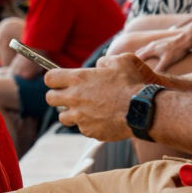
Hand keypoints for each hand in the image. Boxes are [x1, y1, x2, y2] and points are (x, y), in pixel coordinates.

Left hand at [44, 53, 163, 139]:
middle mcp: (74, 98)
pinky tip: (101, 119)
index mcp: (78, 79)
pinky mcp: (89, 131)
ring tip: (86, 109)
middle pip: (50, 99)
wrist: (142, 110)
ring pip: (63, 117)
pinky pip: (82, 128)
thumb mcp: (120, 62)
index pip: (49, 78)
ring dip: (71, 113)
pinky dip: (89, 125)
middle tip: (71, 95)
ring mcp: (80, 117)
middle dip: (58, 96)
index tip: (59, 80)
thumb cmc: (131, 84)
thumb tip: (99, 66)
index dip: (54, 79)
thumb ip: (104, 62)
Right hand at [135, 28, 191, 72]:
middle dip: (135, 58)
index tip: (128, 67)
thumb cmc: (177, 50)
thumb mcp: (167, 60)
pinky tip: (152, 55)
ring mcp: (157, 42)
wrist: (186, 38)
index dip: (133, 63)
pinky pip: (151, 48)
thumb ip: (159, 68)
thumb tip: (152, 77)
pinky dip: (147, 52)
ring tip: (139, 60)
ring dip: (141, 54)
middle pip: (140, 51)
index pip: (138, 56)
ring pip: (145, 48)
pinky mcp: (162, 42)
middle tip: (130, 64)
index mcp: (151, 49)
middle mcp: (152, 45)